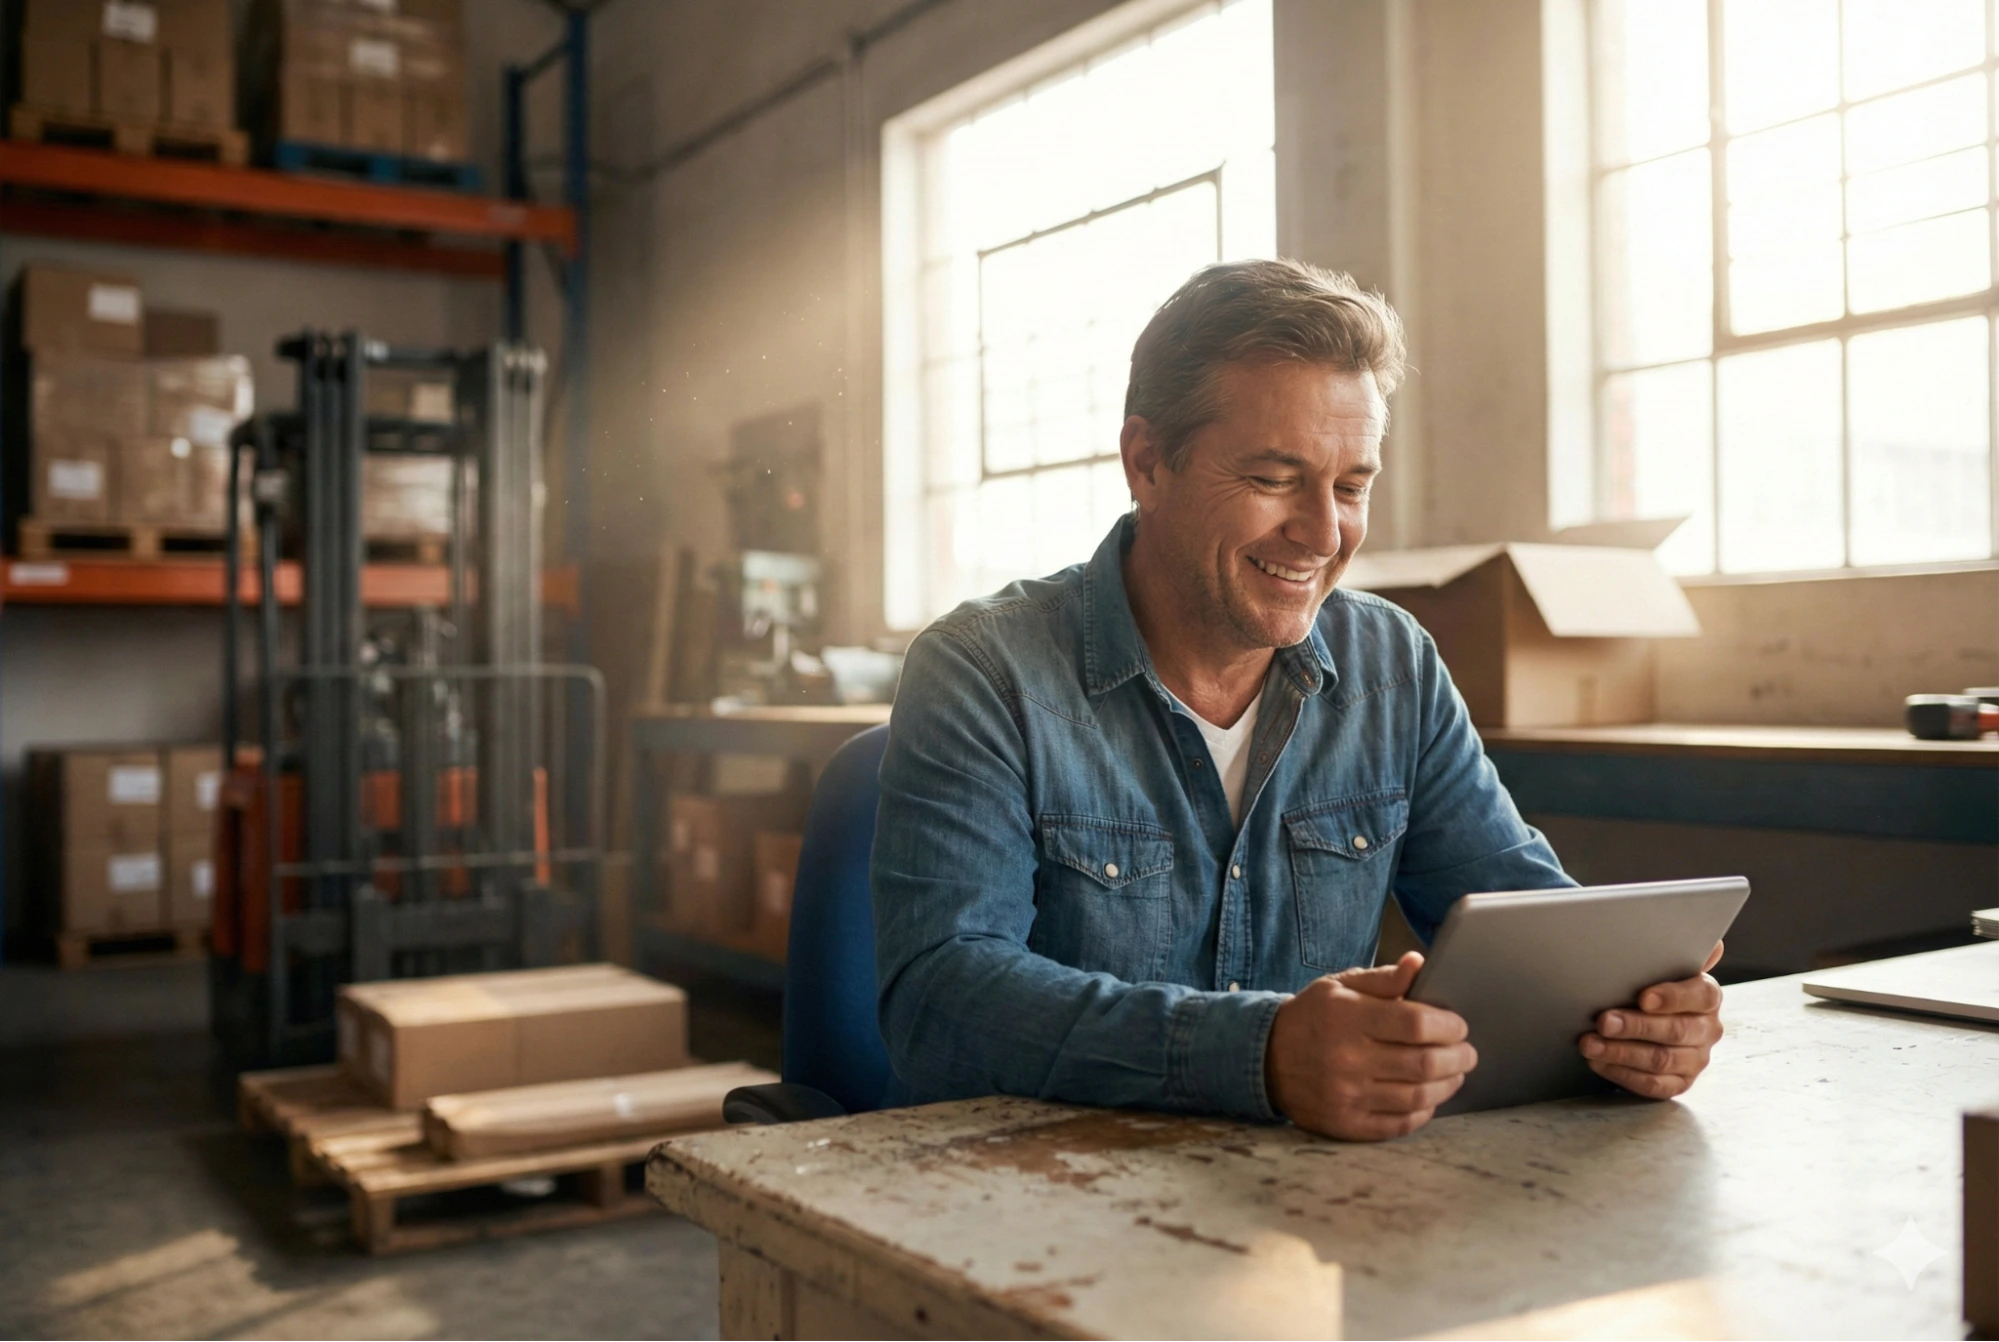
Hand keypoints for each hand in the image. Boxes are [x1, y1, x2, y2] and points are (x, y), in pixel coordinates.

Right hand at [1264, 951, 1476, 1140]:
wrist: (1266, 1060)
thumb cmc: (1312, 1018)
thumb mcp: (1339, 986)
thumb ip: (1382, 979)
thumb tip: (1419, 964)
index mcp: (1348, 1017)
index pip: (1416, 1024)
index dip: (1449, 1026)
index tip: (1458, 1025)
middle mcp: (1347, 1059)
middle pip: (1425, 1064)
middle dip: (1458, 1058)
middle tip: (1467, 1052)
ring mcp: (1347, 1096)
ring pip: (1418, 1097)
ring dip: (1447, 1085)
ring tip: (1454, 1074)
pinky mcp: (1346, 1124)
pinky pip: (1399, 1124)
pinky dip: (1423, 1112)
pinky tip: (1428, 1098)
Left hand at [1579, 940, 1725, 1099]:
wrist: (1645, 1019)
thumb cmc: (1649, 987)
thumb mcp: (1659, 967)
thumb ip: (1676, 954)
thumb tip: (1711, 944)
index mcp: (1706, 996)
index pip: (1700, 995)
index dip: (1672, 996)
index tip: (1643, 997)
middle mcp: (1706, 1029)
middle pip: (1676, 1030)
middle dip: (1635, 1026)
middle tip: (1602, 1021)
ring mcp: (1695, 1059)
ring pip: (1661, 1060)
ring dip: (1621, 1052)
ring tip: (1589, 1043)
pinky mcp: (1679, 1083)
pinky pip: (1653, 1085)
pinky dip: (1623, 1073)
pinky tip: (1598, 1062)